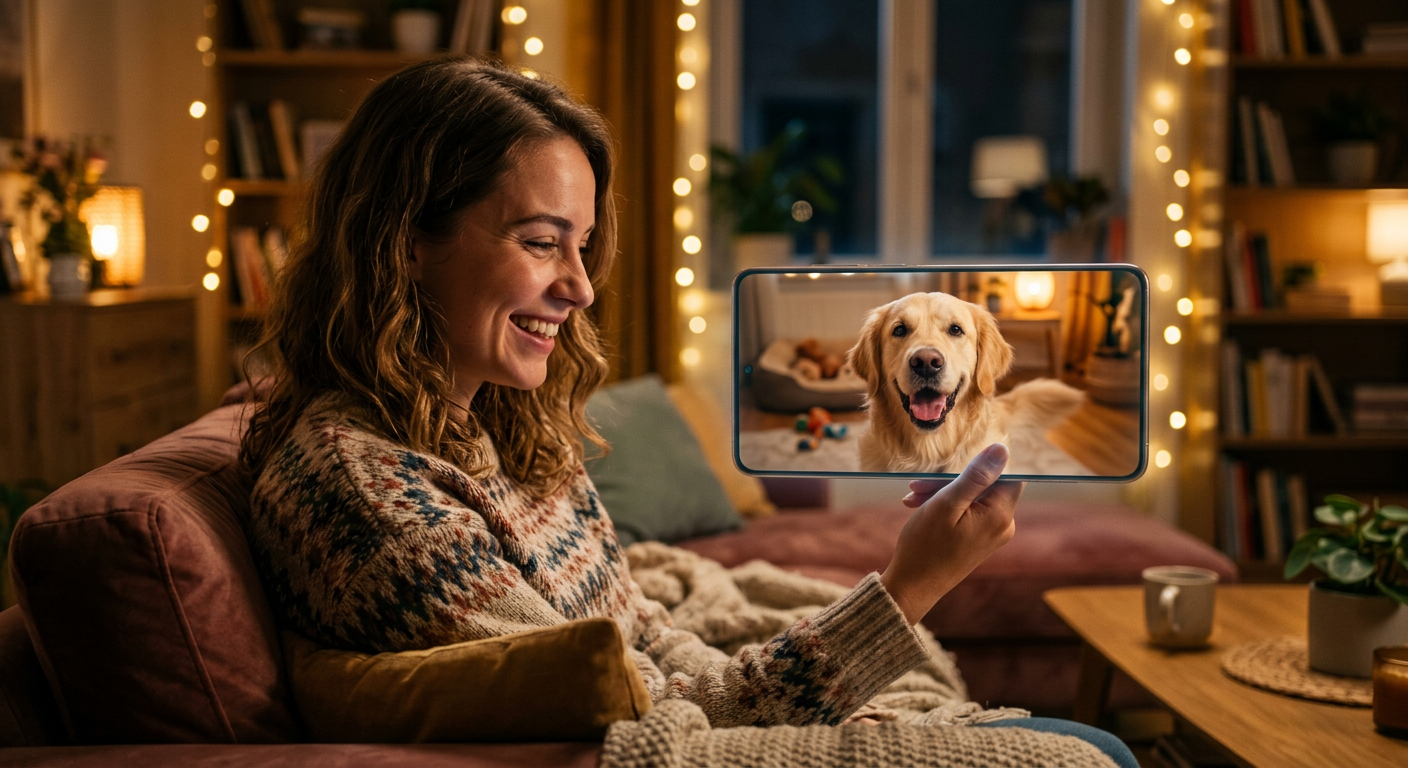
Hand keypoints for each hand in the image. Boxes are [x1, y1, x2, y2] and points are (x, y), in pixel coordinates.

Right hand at [879, 443, 1022, 624]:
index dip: (979, 465)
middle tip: (915, 487)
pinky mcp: (979, 539)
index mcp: (1000, 515)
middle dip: (949, 482)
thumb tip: (1002, 449)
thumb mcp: (947, 504)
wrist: (913, 587)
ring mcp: (991, 534)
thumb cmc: (926, 547)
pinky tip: (919, 508)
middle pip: (984, 485)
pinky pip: (967, 512)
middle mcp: (1002, 525)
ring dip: (941, 493)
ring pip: (971, 497)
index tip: (950, 469)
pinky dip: (945, 506)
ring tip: (912, 499)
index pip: (1005, 473)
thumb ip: (976, 476)